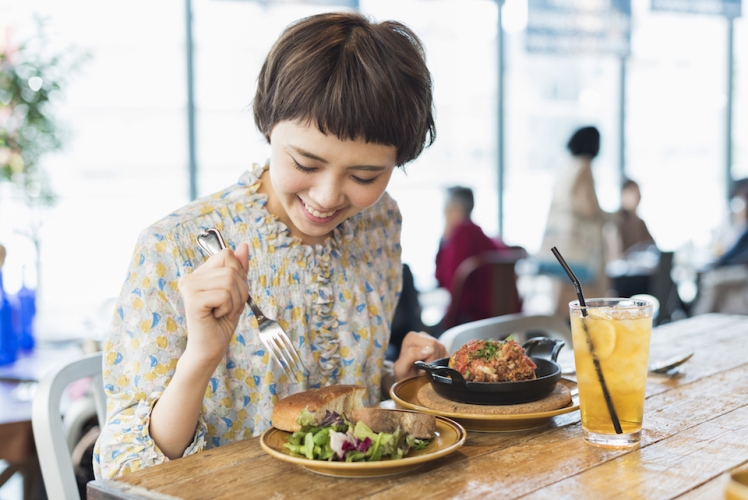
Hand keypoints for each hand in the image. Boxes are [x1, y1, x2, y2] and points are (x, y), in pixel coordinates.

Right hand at [178, 244, 249, 369]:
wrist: (211, 348)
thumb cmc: (222, 322)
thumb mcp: (236, 291)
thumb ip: (239, 268)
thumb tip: (243, 245)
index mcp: (199, 273)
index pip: (227, 254)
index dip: (239, 274)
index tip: (231, 294)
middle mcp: (190, 277)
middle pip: (231, 268)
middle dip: (240, 291)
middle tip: (228, 308)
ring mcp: (189, 288)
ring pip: (229, 280)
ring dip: (235, 301)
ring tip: (222, 312)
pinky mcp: (192, 300)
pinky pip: (224, 294)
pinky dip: (228, 308)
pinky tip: (216, 316)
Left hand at [393, 331, 447, 380]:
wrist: (406, 378)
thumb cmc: (402, 374)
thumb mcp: (401, 368)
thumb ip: (411, 355)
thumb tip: (429, 349)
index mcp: (412, 337)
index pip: (431, 344)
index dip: (429, 359)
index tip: (420, 368)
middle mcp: (423, 336)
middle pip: (438, 346)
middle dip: (432, 362)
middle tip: (423, 369)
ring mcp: (432, 340)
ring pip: (443, 350)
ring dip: (436, 363)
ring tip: (426, 368)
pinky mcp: (439, 348)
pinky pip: (446, 355)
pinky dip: (441, 364)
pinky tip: (432, 366)